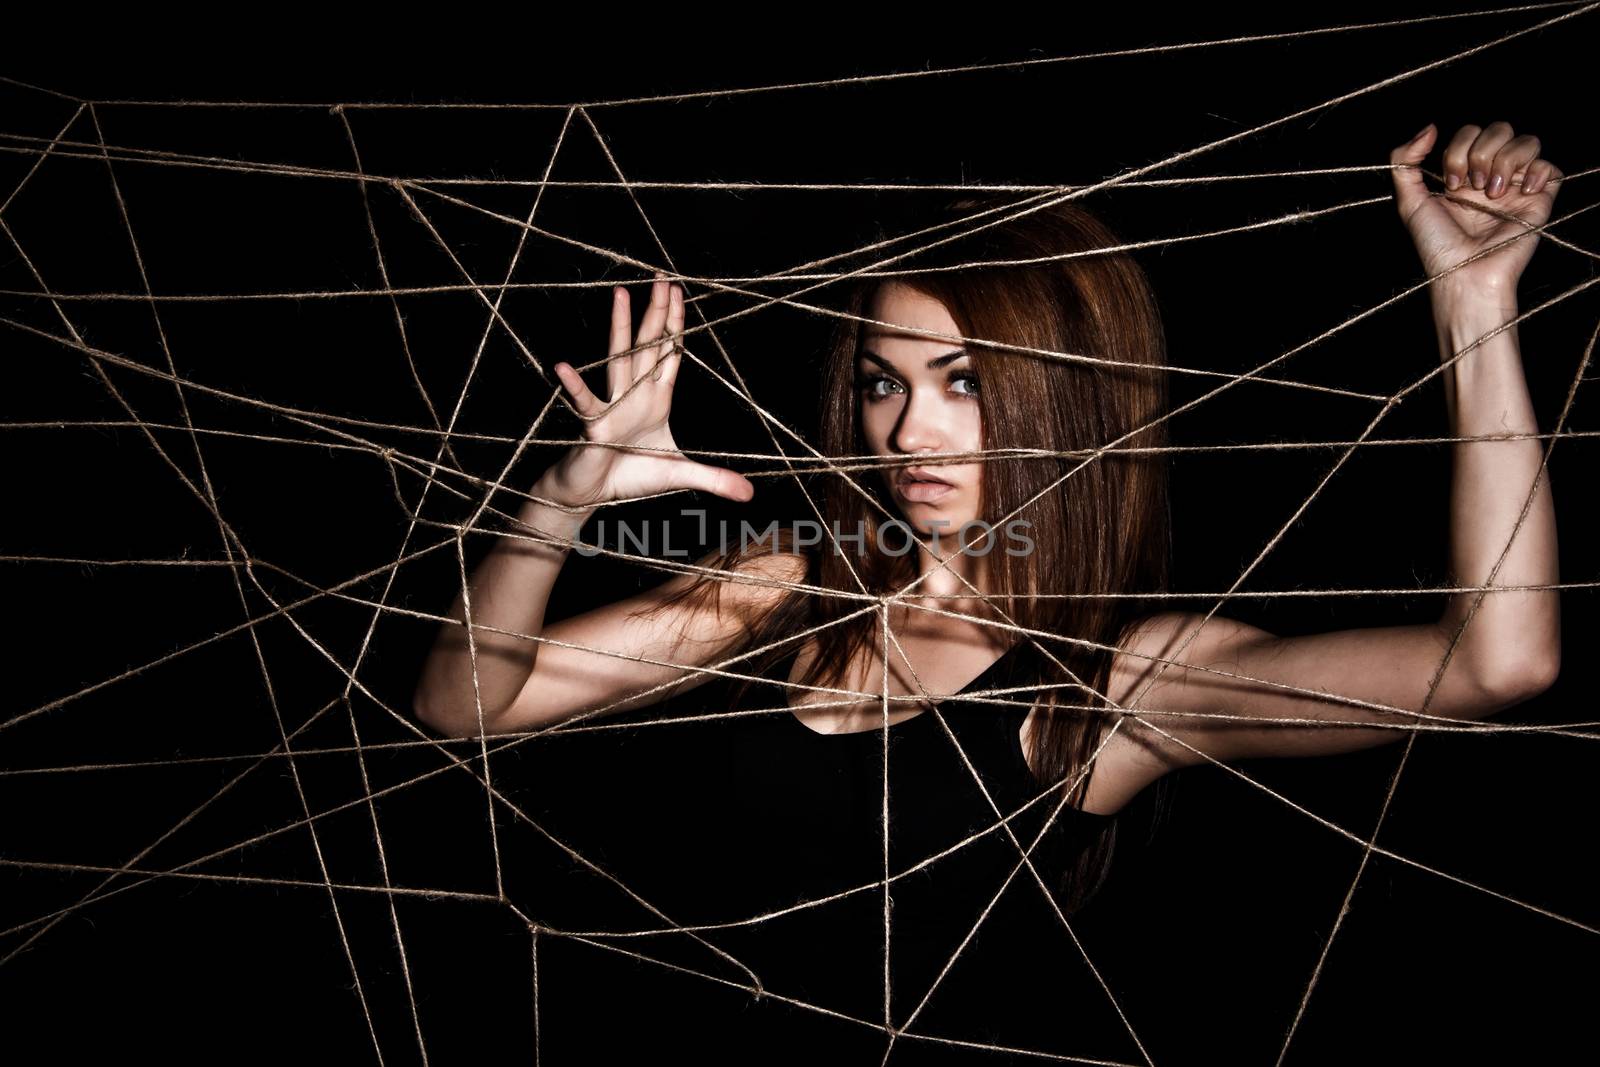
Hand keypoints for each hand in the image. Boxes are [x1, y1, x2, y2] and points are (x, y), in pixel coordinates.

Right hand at [547, 275, 754, 507]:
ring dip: (622, 327)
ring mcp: (614, 405)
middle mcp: (636, 394)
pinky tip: (564, 367)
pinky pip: (585, 403)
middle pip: (649, 345)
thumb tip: (750, 494)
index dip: (676, 324)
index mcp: (657, 399)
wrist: (592, 493)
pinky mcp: (594, 425)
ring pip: (620, 359)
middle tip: (662, 277)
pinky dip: (575, 387)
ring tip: (622, 293)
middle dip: (657, 311)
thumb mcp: (679, 476)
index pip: (670, 354)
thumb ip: (714, 479)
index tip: (679, 293)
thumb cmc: (629, 476)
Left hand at [1389, 121, 1561, 305]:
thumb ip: (1405, 161)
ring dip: (1507, 160)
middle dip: (1482, 151)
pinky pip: (1551, 167)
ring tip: (1494, 193)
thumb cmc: (1437, 245)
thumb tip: (1430, 127)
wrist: (1464, 273)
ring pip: (1527, 141)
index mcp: (1463, 174)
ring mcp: (1516, 186)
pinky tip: (1522, 191)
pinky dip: (1538, 172)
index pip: (1470, 132)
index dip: (1460, 148)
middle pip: (1499, 128)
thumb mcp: (1409, 201)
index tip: (1451, 182)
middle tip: (1472, 186)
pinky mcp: (1539, 200)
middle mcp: (1491, 176)